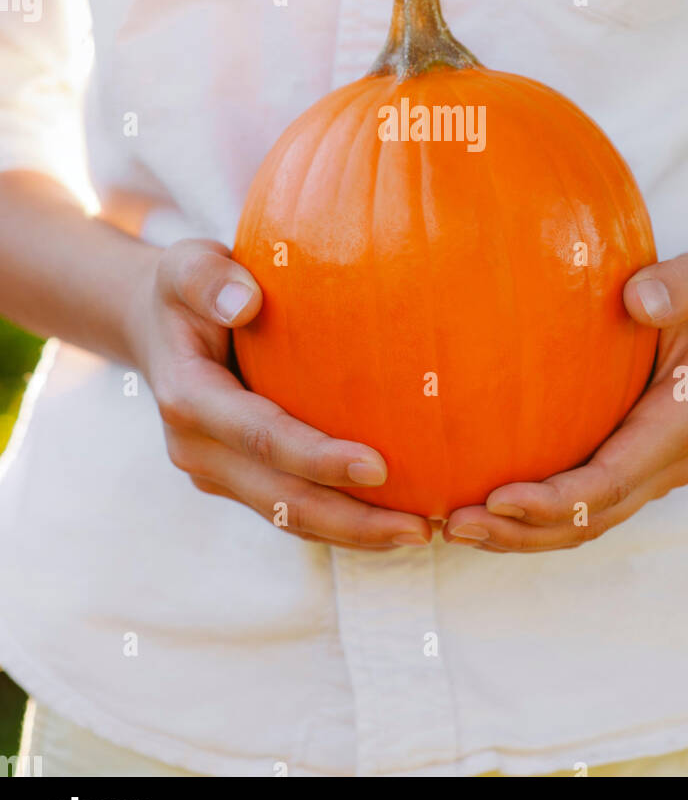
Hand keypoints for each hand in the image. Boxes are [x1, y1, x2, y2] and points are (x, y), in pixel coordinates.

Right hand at [127, 239, 430, 549]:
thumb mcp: (188, 266)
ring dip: (354, 534)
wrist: (155, 326)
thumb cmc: (187, 289)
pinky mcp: (236, 481)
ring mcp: (216, 473)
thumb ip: (209, 278)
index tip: (380, 466)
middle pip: (281, 500)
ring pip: (288, 518)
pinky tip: (393, 520)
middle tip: (422, 527)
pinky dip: (341, 523)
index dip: (318, 459)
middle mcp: (198, 449)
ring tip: (420, 533)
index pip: (262, 438)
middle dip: (352, 520)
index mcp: (189, 400)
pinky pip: (290, 511)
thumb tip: (247, 302)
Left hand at [443, 252, 687, 552]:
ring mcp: (648, 474)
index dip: (554, 500)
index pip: (611, 482)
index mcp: (681, 426)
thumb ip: (675, 285)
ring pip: (582, 526)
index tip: (497, 498)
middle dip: (522, 530)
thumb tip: (638, 299)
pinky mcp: (628, 471)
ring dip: (520, 534)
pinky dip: (532, 519)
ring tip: (455, 526)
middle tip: (454, 524)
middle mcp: (667, 464)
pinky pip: (579, 508)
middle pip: (590, 519)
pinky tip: (482, 507)